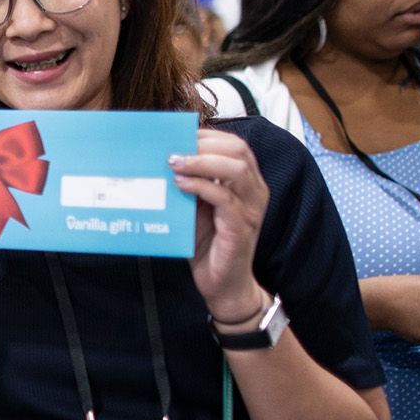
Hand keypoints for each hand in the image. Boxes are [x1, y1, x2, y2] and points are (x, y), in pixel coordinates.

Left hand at [170, 129, 271, 322]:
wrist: (222, 285)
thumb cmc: (208, 244)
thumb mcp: (196, 207)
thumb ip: (189, 183)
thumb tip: (164, 158)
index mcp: (246, 181)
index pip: (233, 144)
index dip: (206, 135)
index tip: (177, 134)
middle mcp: (255, 191)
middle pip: (238, 150)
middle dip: (204, 143)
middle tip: (172, 147)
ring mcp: (251, 209)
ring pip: (235, 169)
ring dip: (201, 161)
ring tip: (173, 162)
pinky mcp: (241, 228)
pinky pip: (224, 199)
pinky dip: (201, 186)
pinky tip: (180, 184)